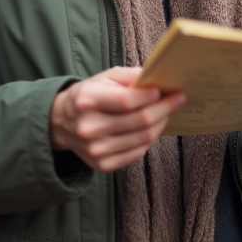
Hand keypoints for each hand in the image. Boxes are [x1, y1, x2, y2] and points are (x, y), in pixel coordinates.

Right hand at [49, 66, 185, 171]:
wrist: (63, 124)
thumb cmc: (90, 96)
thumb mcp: (104, 78)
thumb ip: (130, 76)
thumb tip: (157, 78)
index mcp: (86, 100)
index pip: (126, 101)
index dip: (149, 96)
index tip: (165, 90)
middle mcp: (88, 128)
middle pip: (139, 121)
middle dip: (164, 108)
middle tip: (179, 99)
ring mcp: (95, 150)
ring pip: (143, 138)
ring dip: (161, 124)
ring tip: (167, 112)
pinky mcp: (102, 165)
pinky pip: (138, 153)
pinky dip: (150, 139)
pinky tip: (153, 128)